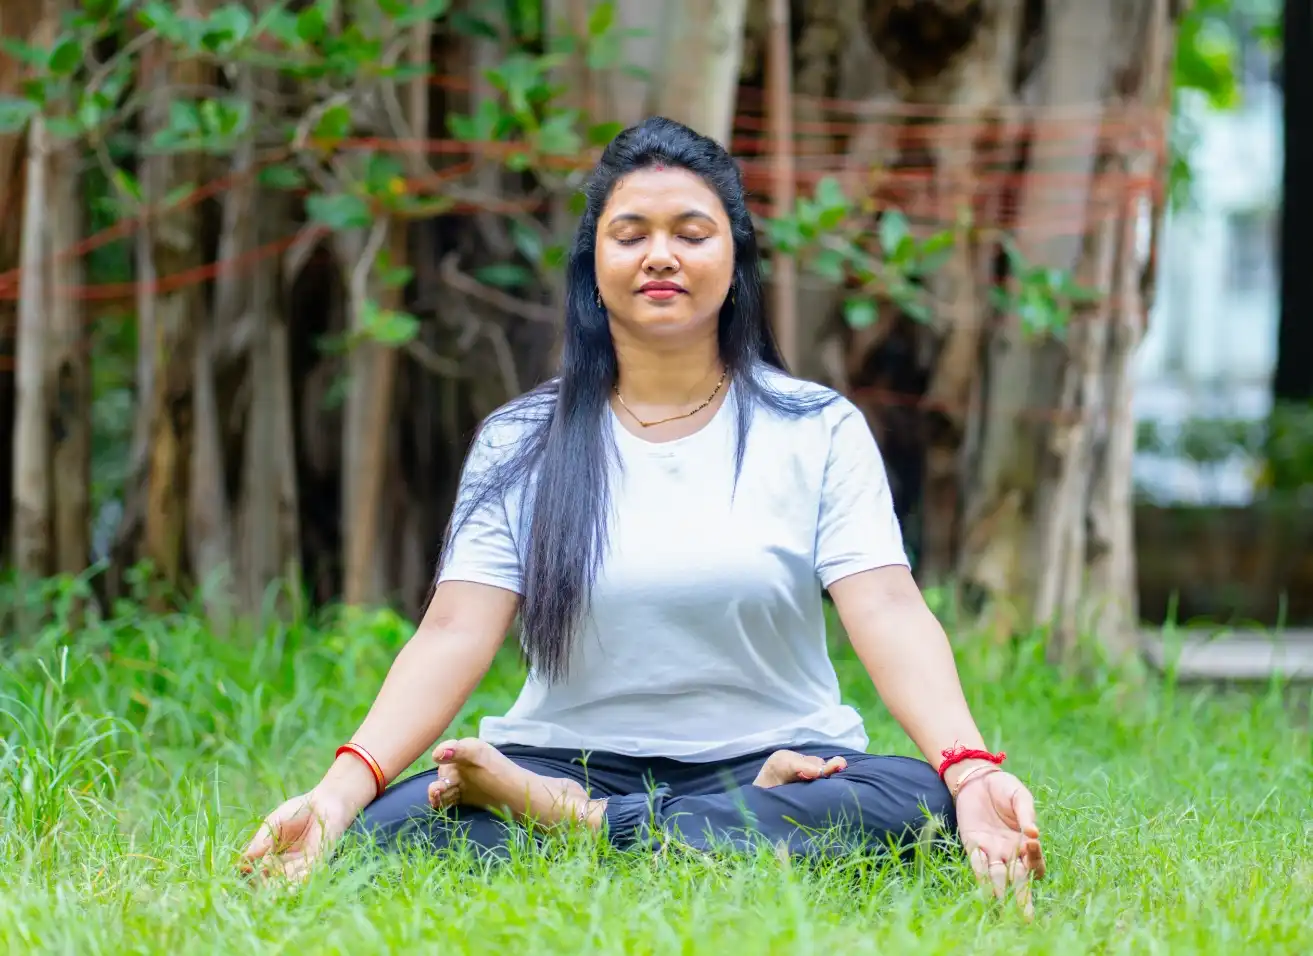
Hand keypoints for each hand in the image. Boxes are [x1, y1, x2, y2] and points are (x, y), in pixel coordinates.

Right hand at [239, 787, 356, 882]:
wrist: (325, 802)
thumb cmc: (298, 810)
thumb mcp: (273, 823)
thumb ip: (262, 839)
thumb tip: (246, 857)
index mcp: (272, 856)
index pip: (256, 868)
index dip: (248, 872)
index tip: (241, 871)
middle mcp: (285, 864)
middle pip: (270, 879)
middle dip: (262, 885)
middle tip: (254, 887)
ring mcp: (301, 865)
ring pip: (286, 881)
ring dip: (278, 889)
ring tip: (269, 898)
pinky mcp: (317, 861)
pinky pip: (306, 875)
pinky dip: (298, 882)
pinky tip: (290, 889)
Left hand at [954, 769, 1045, 917]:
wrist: (977, 778)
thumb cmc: (1004, 788)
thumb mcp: (1020, 797)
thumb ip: (1026, 814)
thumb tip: (1034, 833)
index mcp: (1026, 844)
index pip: (1035, 863)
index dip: (1036, 860)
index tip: (1032, 845)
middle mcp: (1009, 852)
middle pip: (1018, 880)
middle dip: (1022, 898)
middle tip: (1027, 917)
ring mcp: (991, 851)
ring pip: (997, 876)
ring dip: (999, 890)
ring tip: (1001, 904)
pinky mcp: (972, 844)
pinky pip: (976, 863)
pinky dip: (980, 874)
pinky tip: (982, 887)